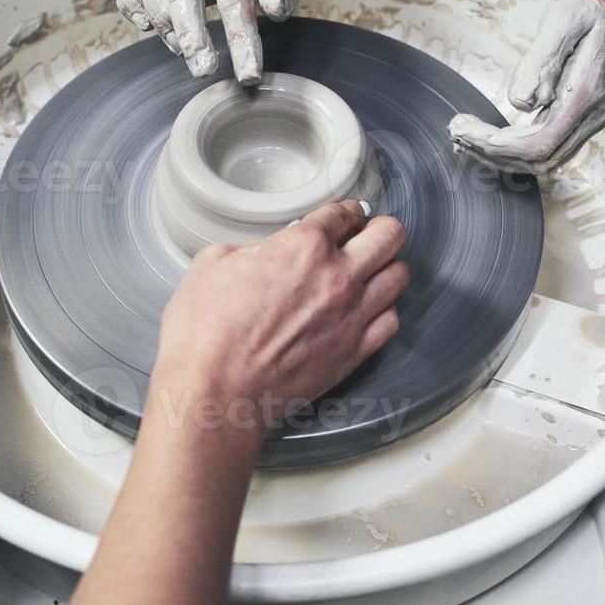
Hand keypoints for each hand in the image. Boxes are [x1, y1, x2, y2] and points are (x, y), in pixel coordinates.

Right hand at [154, 200, 409, 423]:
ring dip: (385, 268)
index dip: (344, 210)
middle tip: (367, 234)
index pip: (343, 213)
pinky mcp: (354, 353)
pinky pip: (390, 321)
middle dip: (380, 228)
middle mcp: (337, 277)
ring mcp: (351, 317)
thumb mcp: (212, 263)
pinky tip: (366, 310)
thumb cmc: (205, 333)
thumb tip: (266, 250)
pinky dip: (382, 311)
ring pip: (399, 277)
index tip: (345, 216)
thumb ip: (250, 246)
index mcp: (303, 246)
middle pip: (389, 236)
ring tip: (369, 272)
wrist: (215, 393)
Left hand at [449, 0, 604, 173]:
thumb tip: (520, 102)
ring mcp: (590, 116)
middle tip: (457, 135)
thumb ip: (541, 61)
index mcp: (586, 92)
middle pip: (541, 157)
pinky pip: (549, 143)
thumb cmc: (588, 2)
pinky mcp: (581, 113)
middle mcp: (593, 112)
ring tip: (465, 139)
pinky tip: (490, 138)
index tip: (464, 131)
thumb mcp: (564, 20)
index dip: (498, 145)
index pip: (539, 141)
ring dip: (502, 155)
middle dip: (494, 153)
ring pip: (545, 157)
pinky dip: (516, 147)